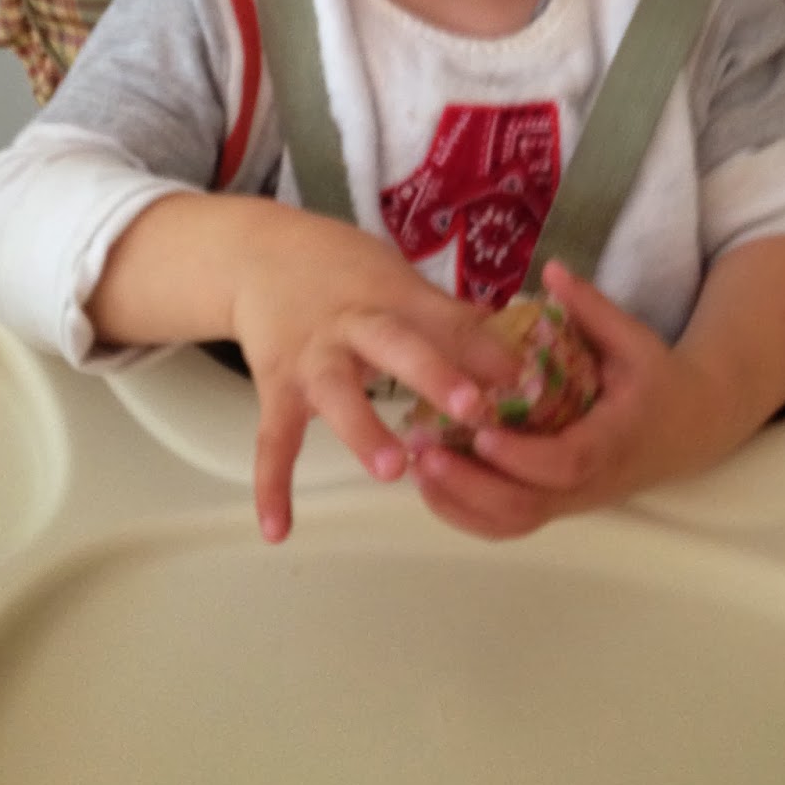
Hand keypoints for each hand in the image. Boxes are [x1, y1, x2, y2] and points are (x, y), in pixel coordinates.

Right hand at [92, 193, 518, 542]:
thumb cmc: (345, 271)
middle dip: (434, 374)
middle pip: (395, 345)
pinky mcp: (276, 387)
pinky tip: (278, 530)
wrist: (259, 254)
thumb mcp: (397, 279)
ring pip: (336, 393)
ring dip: (364, 430)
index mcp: (395, 297)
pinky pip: (274, 440)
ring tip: (392, 470)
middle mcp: (355, 324)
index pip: (448, 320)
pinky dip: (272, 485)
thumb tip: (519, 352)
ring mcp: (312, 357)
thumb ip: (450, 319)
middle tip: (473, 409)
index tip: (526, 377)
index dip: (487, 347)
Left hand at [409, 260, 709, 538]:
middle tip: (424, 450)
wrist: (691, 428)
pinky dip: (467, 514)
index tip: (481, 431)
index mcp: (614, 438)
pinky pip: (509, 525)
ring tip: (418, 464)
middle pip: (528, 506)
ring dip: (461, 502)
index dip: (522, 455)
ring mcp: (572, 500)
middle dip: (471, 484)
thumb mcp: (634, 339)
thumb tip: (550, 269)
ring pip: (513, 522)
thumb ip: (592, 308)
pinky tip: (432, 485)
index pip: (566, 461)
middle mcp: (590, 481)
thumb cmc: (657, 379)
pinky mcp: (557, 504)